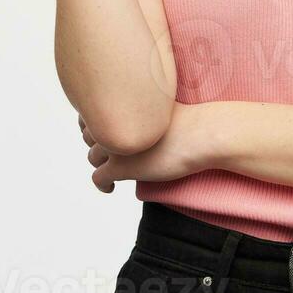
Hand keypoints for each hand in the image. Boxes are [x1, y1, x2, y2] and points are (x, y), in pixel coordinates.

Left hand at [77, 104, 210, 192]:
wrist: (202, 135)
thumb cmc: (189, 119)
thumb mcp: (158, 106)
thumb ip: (141, 109)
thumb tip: (132, 117)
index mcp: (121, 104)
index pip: (91, 113)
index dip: (96, 124)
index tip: (107, 132)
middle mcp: (113, 122)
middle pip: (90, 135)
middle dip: (98, 143)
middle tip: (111, 152)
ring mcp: (115, 145)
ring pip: (92, 157)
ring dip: (100, 164)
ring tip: (112, 169)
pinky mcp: (121, 168)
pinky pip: (98, 179)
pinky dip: (102, 185)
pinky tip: (110, 188)